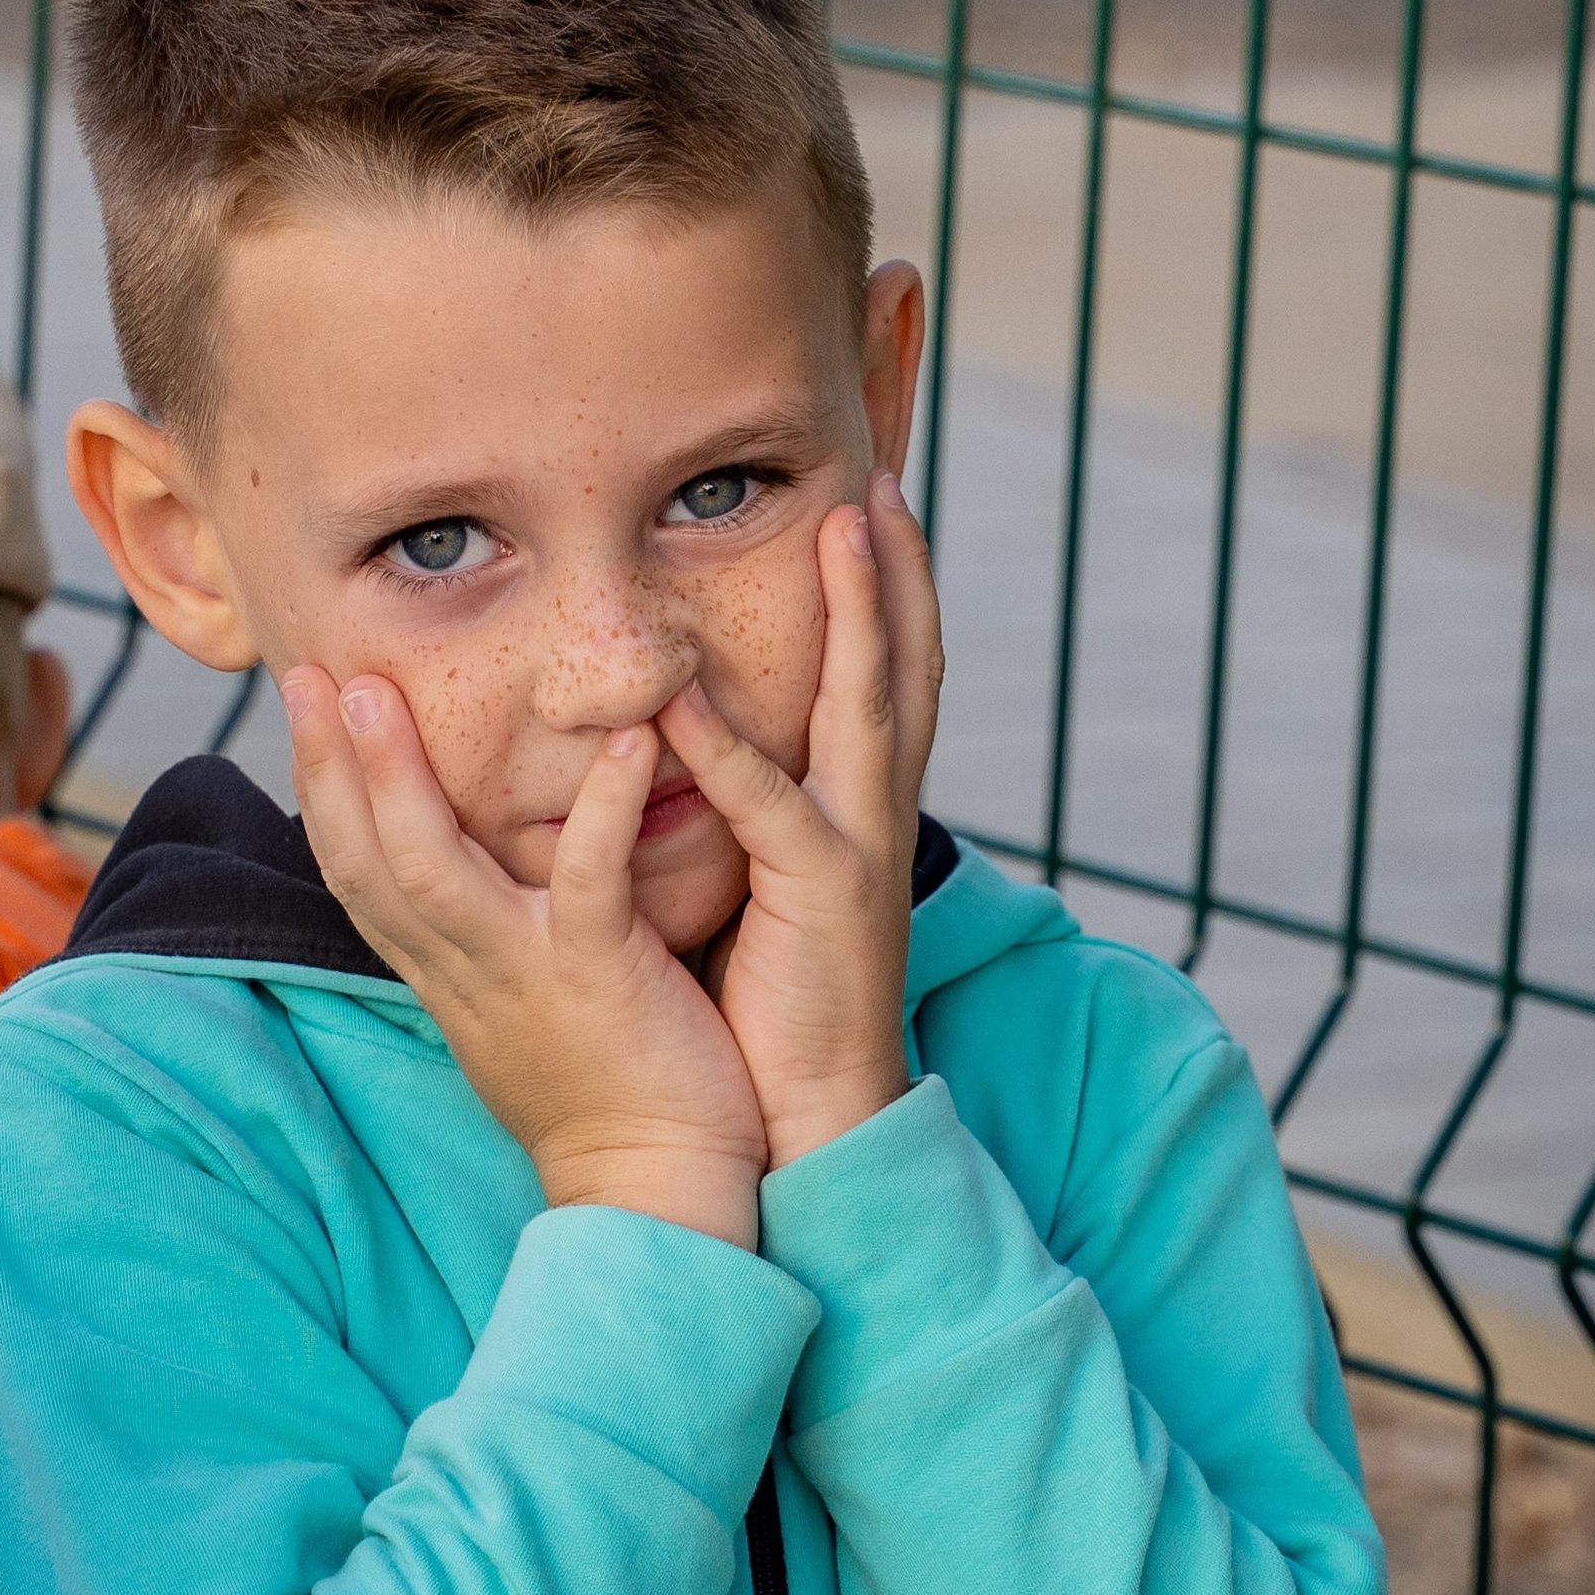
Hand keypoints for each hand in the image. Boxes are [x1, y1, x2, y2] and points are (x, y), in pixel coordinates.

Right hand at [282, 671, 767, 1246]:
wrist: (657, 1187)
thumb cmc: (601, 1092)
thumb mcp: (510, 1009)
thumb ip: (479, 941)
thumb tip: (457, 880)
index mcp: (444, 973)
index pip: (354, 873)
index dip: (318, 788)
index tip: (302, 704)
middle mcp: (464, 969)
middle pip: (365, 860)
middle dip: (326, 764)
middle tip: (306, 672)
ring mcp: (523, 972)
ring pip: (431, 869)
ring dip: (401, 776)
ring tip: (382, 689)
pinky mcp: (598, 977)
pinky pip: (591, 879)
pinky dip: (604, 805)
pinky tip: (627, 739)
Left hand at [671, 468, 943, 1171]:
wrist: (807, 1114)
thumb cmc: (773, 999)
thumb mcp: (766, 877)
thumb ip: (751, 803)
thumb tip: (699, 732)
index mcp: (861, 808)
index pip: (891, 677)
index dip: (893, 591)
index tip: (879, 505)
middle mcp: (876, 815)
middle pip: (907, 667)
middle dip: (901, 571)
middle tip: (888, 480)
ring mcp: (858, 851)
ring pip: (872, 707)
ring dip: (862, 613)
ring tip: (849, 526)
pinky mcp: (819, 899)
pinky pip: (769, 807)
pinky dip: (727, 746)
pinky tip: (687, 689)